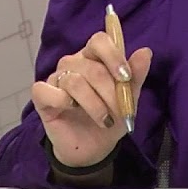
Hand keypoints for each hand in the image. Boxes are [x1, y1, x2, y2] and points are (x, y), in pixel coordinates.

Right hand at [31, 32, 152, 167]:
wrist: (94, 148)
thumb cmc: (111, 117)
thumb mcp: (129, 98)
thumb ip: (136, 75)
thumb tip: (145, 52)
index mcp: (95, 57)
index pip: (100, 40)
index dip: (113, 56)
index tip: (126, 77)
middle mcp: (74, 63)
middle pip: (92, 67)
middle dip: (110, 92)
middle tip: (119, 112)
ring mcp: (56, 78)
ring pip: (74, 81)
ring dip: (93, 104)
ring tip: (104, 120)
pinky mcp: (42, 95)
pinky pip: (45, 90)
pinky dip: (62, 101)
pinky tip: (71, 110)